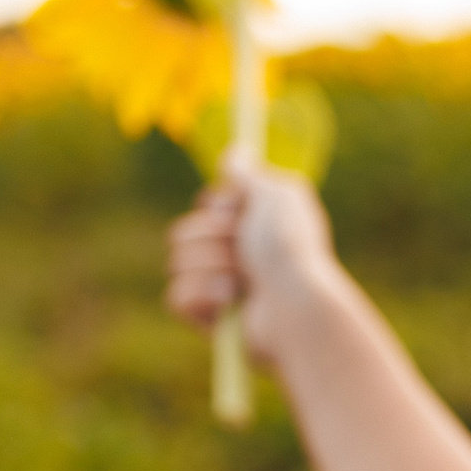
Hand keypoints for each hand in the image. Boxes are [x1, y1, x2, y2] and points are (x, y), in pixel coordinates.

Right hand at [164, 154, 346, 362]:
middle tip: (245, 247)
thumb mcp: (276, 195)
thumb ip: (250, 174)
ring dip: (211, 264)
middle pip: (183, 231)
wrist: (295, 303)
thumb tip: (237, 151)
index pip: (206, 204)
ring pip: (177, 261)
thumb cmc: (290, 247)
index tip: (242, 210)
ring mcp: (219, 287)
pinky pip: (175, 297)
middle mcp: (234, 255)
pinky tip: (230, 301)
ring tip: (242, 279)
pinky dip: (203, 295)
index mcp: (250, 226)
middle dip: (212, 236)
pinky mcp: (209, 319)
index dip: (219, 205)